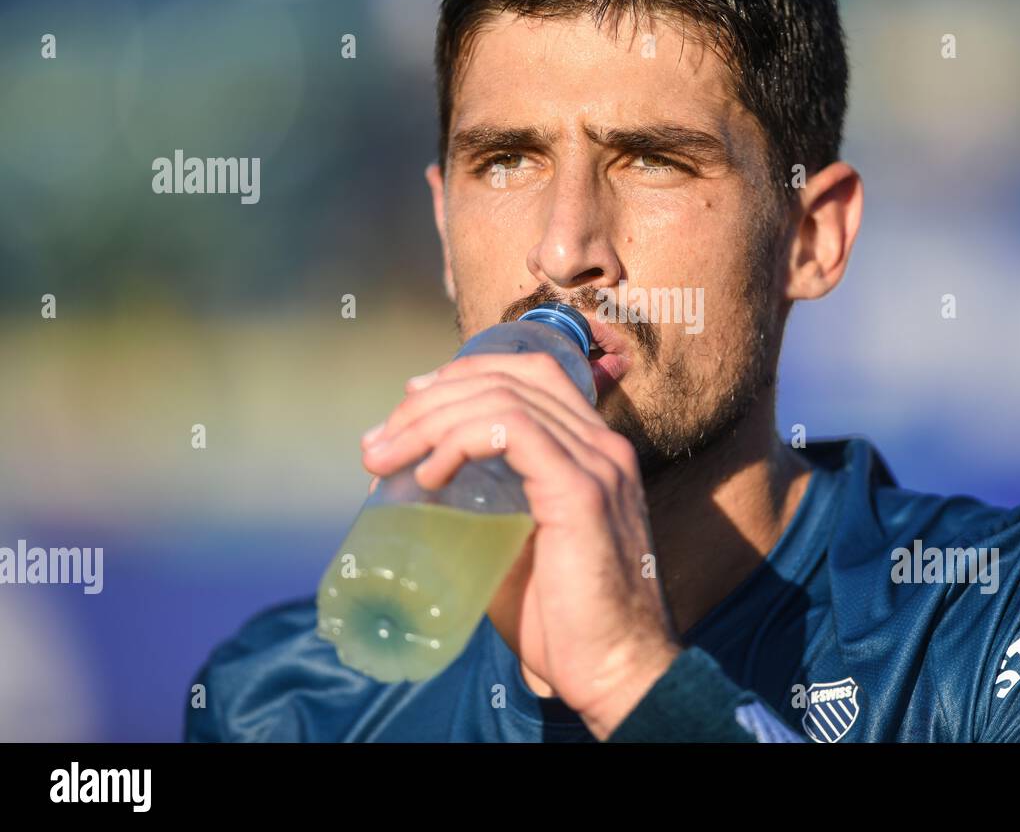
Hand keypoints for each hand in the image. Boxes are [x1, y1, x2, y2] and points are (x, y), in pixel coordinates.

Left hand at [359, 351, 682, 738]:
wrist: (616, 670)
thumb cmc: (563, 623)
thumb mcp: (515, 549)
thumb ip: (482, 512)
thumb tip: (409, 493)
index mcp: (594, 452)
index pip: (532, 373)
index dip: (466, 373)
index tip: (411, 400)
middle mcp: (602, 446)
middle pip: (509, 378)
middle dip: (430, 400)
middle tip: (379, 444)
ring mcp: (597, 464)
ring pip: (502, 399)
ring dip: (430, 421)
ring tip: (385, 460)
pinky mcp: (580, 491)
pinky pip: (511, 430)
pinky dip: (459, 440)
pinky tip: (428, 474)